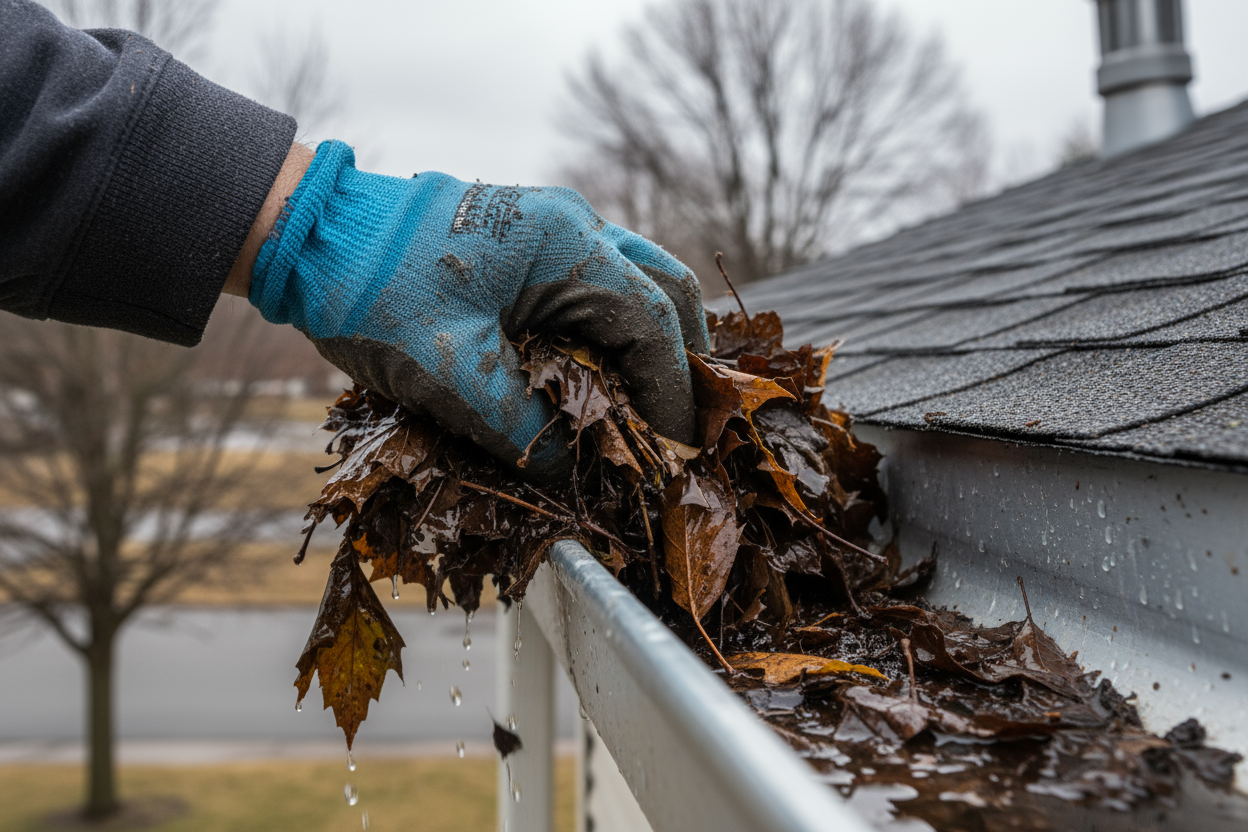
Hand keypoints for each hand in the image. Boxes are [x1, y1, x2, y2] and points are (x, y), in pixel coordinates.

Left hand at [248, 141, 707, 478]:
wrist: (307, 234)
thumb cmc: (371, 291)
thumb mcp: (450, 371)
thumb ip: (521, 427)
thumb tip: (571, 475)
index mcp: (567, 242)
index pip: (653, 322)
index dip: (675, 391)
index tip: (681, 449)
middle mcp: (573, 224)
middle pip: (664, 290)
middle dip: (680, 360)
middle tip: (678, 429)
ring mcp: (551, 226)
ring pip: (634, 282)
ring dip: (648, 343)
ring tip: (646, 409)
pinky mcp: (526, 241)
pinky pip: (594, 283)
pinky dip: (609, 330)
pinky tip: (596, 374)